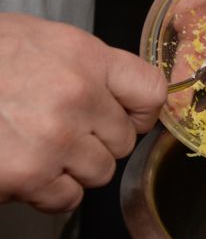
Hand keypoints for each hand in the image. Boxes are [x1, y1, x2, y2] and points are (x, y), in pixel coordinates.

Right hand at [0, 14, 166, 211]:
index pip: (150, 91)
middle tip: (61, 132)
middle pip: (124, 140)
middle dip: (98, 141)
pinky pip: (68, 198)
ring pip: (100, 172)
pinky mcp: (29, 174)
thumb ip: (83, 67)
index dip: (141, 111)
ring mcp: (54, 138)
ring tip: (36, 147)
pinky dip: (49, 192)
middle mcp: (76, 95)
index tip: (127, 116)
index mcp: (82, 56)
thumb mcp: (34, 40)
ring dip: (73, 168)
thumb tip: (119, 95)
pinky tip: (23, 168)